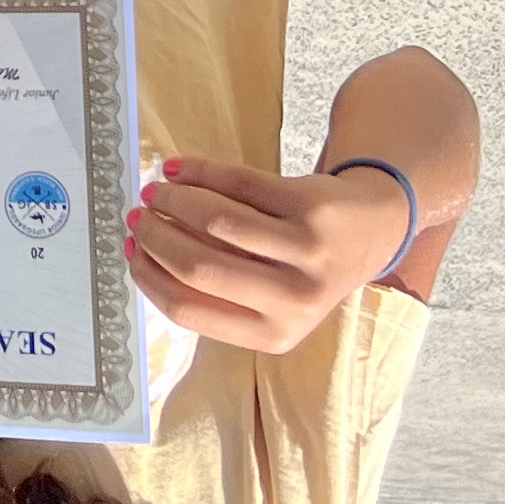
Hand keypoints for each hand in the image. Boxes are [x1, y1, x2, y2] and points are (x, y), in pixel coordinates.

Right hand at [122, 157, 407, 353]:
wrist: (373, 231)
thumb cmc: (306, 268)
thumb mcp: (268, 300)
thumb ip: (216, 291)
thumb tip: (143, 254)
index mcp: (274, 335)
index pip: (189, 309)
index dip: (149, 275)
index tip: (130, 250)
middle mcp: (294, 299)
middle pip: (199, 266)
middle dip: (155, 236)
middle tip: (137, 216)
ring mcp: (307, 252)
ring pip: (217, 220)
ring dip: (173, 200)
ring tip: (155, 190)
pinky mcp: (312, 207)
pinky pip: (240, 183)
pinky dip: (199, 171)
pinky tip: (178, 168)